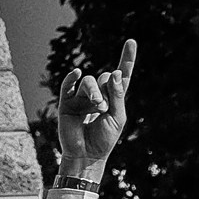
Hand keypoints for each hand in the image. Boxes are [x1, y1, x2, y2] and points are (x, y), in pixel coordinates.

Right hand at [57, 38, 135, 171]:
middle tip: (103, 107)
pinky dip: (72, 78)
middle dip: (105, 90)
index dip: (127, 59)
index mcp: (113, 98)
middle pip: (104, 78)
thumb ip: (116, 95)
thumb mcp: (117, 117)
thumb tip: (114, 72)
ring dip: (93, 92)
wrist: (87, 156)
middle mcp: (98, 95)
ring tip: (96, 107)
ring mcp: (81, 98)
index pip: (121, 75)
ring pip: (89, 81)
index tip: (131, 42)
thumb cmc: (104, 140)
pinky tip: (77, 73)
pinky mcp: (67, 104)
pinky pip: (68, 85)